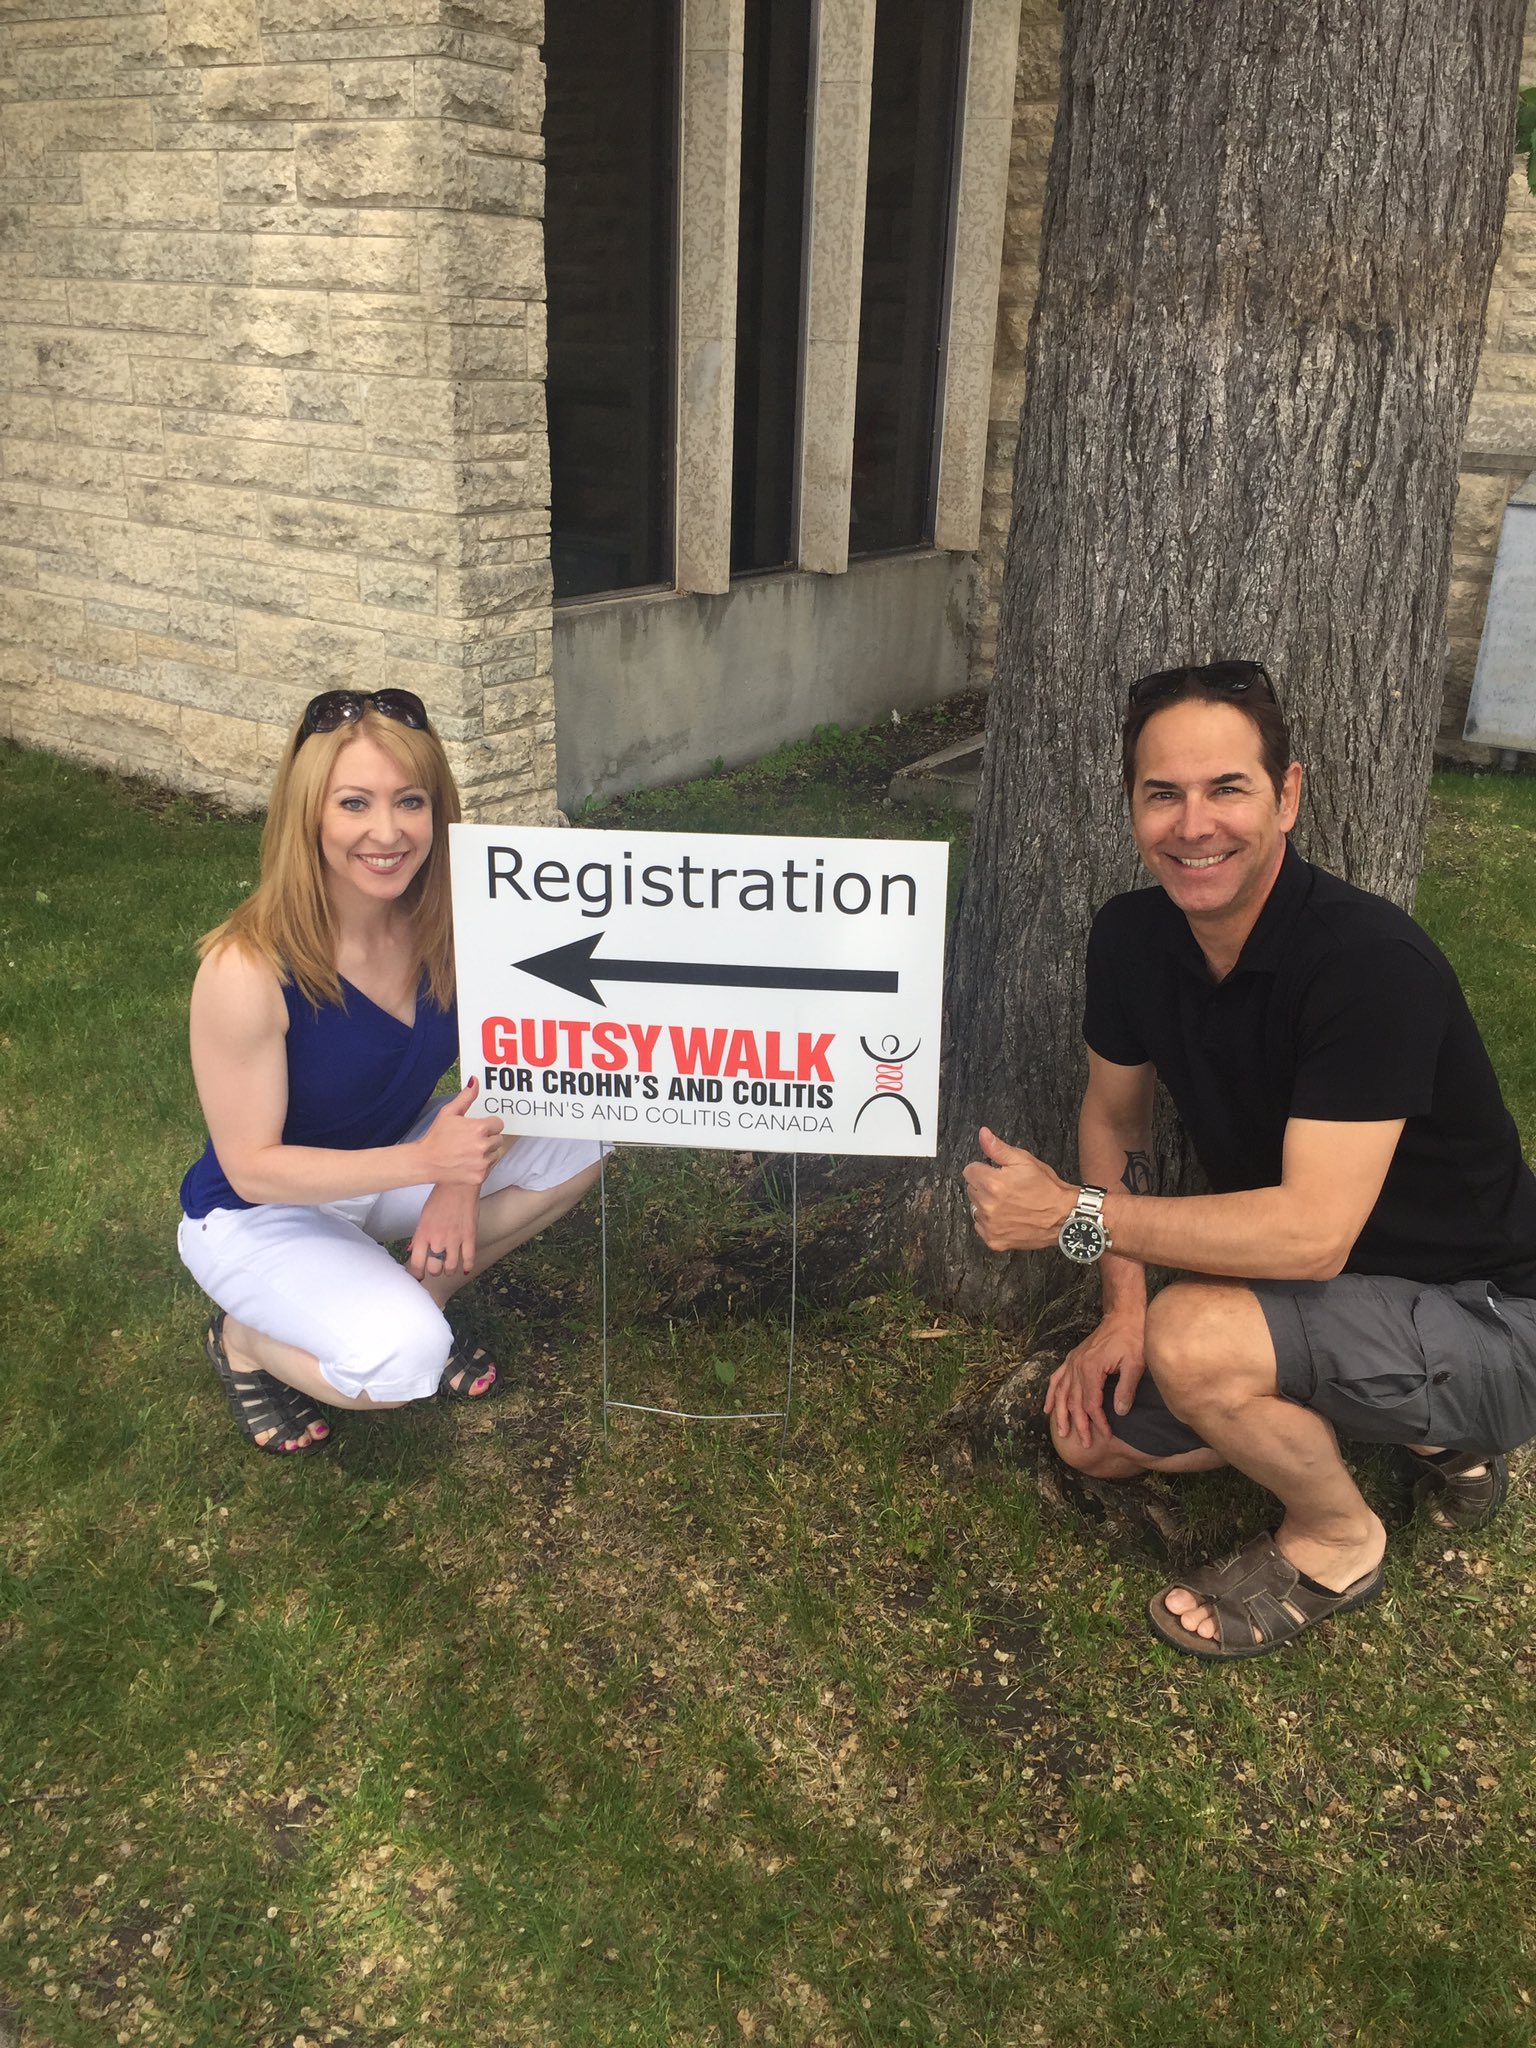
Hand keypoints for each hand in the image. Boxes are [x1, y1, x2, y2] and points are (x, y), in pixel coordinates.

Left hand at [409, 1182, 479, 1280]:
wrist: (458, 1184)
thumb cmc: (439, 1198)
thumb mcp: (423, 1217)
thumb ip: (418, 1236)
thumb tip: (412, 1250)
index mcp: (422, 1234)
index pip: (416, 1265)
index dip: (416, 1274)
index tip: (418, 1274)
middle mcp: (437, 1240)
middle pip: (434, 1269)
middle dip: (433, 1271)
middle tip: (434, 1267)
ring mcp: (454, 1240)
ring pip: (450, 1268)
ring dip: (448, 1270)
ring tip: (448, 1267)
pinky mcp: (469, 1237)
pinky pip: (469, 1259)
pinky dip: (467, 1267)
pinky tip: (464, 1269)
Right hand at [414, 1078, 505, 1186]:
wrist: (426, 1162)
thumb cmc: (437, 1136)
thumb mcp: (449, 1113)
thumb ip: (466, 1097)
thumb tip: (475, 1081)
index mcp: (479, 1129)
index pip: (498, 1124)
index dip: (488, 1125)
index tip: (477, 1129)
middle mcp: (484, 1146)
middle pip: (498, 1139)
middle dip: (488, 1138)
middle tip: (471, 1141)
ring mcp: (483, 1163)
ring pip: (495, 1154)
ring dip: (487, 1152)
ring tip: (468, 1151)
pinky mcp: (480, 1176)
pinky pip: (489, 1167)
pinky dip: (481, 1165)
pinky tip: (467, 1162)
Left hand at [962, 1127, 1075, 1251]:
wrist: (1064, 1216)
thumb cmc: (1047, 1189)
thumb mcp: (1024, 1161)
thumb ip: (998, 1148)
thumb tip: (983, 1134)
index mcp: (992, 1183)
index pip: (969, 1171)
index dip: (984, 1169)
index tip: (996, 1173)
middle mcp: (987, 1206)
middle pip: (971, 1189)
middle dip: (985, 1186)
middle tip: (1006, 1188)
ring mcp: (990, 1226)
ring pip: (975, 1209)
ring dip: (986, 1205)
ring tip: (1008, 1203)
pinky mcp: (994, 1240)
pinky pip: (981, 1227)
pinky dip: (991, 1223)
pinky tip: (1008, 1218)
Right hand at [1044, 1312, 1146, 1448]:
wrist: (1124, 1315)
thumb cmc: (1133, 1337)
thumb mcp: (1135, 1363)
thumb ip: (1126, 1388)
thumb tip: (1119, 1412)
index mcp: (1091, 1369)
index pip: (1091, 1403)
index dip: (1098, 1421)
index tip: (1106, 1435)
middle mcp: (1077, 1367)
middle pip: (1074, 1402)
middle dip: (1079, 1424)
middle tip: (1084, 1444)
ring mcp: (1073, 1362)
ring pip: (1061, 1393)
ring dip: (1061, 1413)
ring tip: (1062, 1432)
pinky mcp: (1073, 1358)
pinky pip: (1057, 1378)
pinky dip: (1051, 1394)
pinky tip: (1047, 1407)